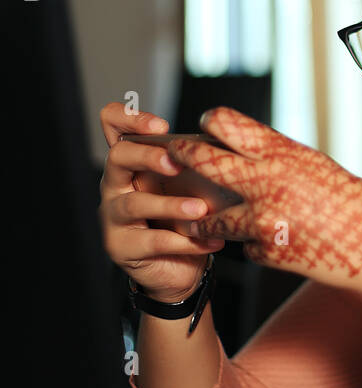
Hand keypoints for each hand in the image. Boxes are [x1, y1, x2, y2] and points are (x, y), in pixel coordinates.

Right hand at [98, 102, 224, 301]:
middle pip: (117, 158)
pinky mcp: (120, 246)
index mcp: (131, 163)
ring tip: (200, 210)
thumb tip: (223, 149)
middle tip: (176, 162)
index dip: (128, 118)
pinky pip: (152, 241)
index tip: (161, 127)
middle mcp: (115, 185)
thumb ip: (193, 167)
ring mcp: (113, 216)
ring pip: (134, 203)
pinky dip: (185, 241)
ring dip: (170, 205)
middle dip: (147, 156)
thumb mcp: (188, 187)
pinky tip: (210, 240)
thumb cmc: (183, 220)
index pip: (112, 126)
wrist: (179, 270)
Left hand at [164, 107, 361, 300]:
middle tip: (169, 158)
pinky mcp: (268, 252)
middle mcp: (267, 181)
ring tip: (197, 222)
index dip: (209, 123)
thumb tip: (231, 147)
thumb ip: (271, 157)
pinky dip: (254, 247)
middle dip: (181, 157)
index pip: (225, 124)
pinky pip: (245, 248)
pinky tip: (273, 245)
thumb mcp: (310, 164)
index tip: (201, 127)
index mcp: (281, 152)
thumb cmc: (345, 199)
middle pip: (204, 162)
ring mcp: (264, 219)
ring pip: (212, 218)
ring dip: (202, 221)